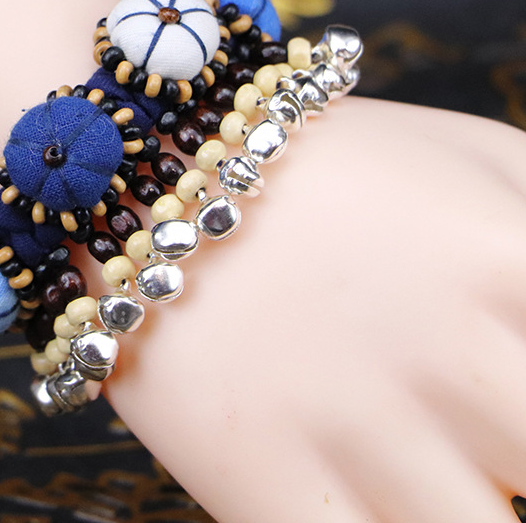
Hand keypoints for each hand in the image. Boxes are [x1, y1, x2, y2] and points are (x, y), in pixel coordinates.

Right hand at [82, 97, 525, 522]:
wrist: (153, 175)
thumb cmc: (330, 164)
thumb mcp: (480, 155)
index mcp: (517, 259)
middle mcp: (454, 356)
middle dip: (521, 457)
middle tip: (493, 427)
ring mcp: (357, 432)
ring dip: (470, 502)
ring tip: (442, 455)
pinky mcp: (265, 486)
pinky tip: (388, 503)